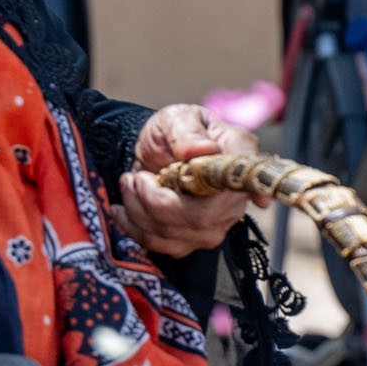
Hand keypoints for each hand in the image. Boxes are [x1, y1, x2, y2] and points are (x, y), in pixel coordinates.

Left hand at [121, 106, 255, 260]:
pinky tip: (124, 208)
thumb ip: (186, 132)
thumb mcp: (175, 119)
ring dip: (139, 212)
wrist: (152, 152)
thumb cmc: (172, 131)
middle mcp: (233, 197)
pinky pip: (162, 246)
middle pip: (199, 218)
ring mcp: (215, 223)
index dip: (237, 194)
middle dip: (155, 201)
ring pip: (175, 235)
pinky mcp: (192, 240)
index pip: (242, 182)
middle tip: (136, 178)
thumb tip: (201, 150)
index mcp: (238, 158)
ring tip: (129, 184)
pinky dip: (135, 227)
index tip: (225, 195)